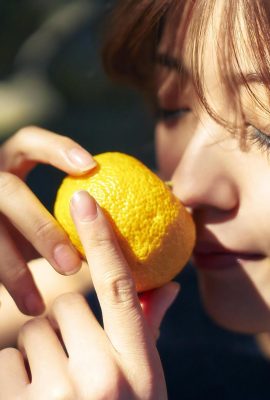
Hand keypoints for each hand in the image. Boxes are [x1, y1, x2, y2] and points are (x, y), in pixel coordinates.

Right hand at [0, 127, 95, 314]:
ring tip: (42, 303)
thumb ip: (110, 231)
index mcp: (13, 167)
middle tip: (73, 265)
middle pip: (7, 190)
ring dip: (16, 268)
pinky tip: (31, 307)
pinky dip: (7, 285)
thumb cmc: (43, 236)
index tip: (91, 167)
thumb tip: (172, 247)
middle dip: (39, 226)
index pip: (28, 142)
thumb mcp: (67, 228)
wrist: (1, 259)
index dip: (55, 148)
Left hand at [0, 191, 179, 398]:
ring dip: (37, 353)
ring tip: (52, 390)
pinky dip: (11, 375)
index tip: (84, 199)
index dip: (102, 238)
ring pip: (31, 333)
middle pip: (64, 309)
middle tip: (72, 361)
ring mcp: (58, 397)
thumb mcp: (146, 382)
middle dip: (64, 327)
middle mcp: (103, 378)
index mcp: (138, 365)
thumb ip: (150, 328)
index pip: (120, 286)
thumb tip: (170, 284)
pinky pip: (4, 360)